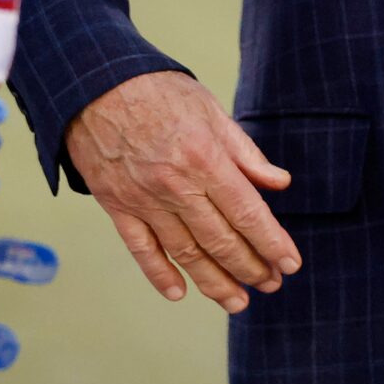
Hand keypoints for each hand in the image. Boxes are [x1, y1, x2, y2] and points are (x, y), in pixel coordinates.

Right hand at [66, 72, 298, 313]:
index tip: (289, 263)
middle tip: (270, 283)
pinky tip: (179, 292)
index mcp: (205, 158)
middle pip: (220, 239)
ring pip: (186, 252)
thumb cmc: (157, 91)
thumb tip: (278, 184)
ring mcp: (144, 200)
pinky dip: (160, 274)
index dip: (272, 242)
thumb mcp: (211, 110)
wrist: (94, 83)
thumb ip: (245, 153)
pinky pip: (141, 248)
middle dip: (250, 267)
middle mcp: (176, 186)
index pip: (247, 212)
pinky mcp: (117, 205)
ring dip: (214, 281)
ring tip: (238, 300)